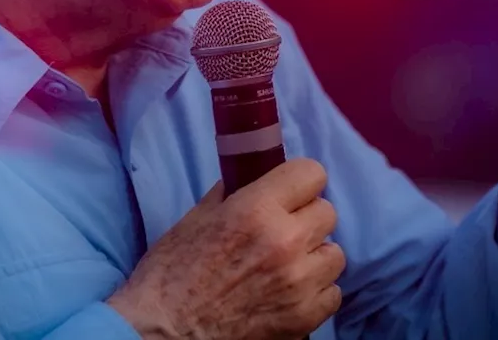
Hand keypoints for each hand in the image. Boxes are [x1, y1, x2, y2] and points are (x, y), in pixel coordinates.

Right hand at [107, 158, 344, 339]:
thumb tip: (252, 177)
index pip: (311, 173)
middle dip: (306, 218)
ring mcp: (298, 282)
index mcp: (255, 209)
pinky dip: (316, 292)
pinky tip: (290, 293)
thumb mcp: (196, 219)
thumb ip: (232, 194)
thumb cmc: (171, 273)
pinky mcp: (304, 318)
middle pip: (327, 212)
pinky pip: (333, 293)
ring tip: (288, 266)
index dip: (300, 182)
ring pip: (334, 254)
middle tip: (283, 231)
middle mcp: (285, 241)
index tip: (290, 192)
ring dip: (314, 256)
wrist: (163, 332)